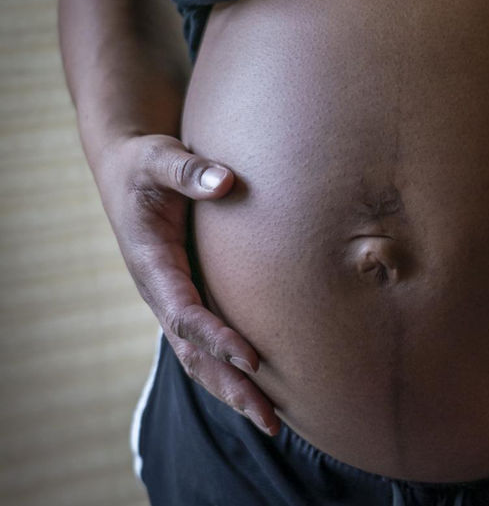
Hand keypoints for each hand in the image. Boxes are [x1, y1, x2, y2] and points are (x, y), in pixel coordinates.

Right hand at [94, 134, 279, 435]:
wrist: (127, 169)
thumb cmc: (145, 163)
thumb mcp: (160, 158)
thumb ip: (188, 170)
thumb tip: (225, 180)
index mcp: (152, 264)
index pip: (185, 312)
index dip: (217, 337)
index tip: (253, 358)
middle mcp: (161, 291)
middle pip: (194, 352)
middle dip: (230, 386)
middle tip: (268, 419)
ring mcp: (173, 298)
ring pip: (199, 357)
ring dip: (232, 389)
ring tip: (270, 421)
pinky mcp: (186, 296)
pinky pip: (205, 343)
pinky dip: (229, 370)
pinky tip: (261, 387)